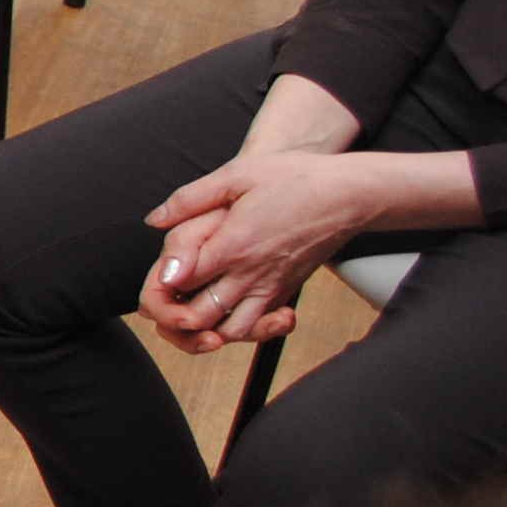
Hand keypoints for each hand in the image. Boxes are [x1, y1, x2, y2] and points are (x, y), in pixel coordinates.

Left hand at [138, 151, 364, 351]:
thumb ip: (190, 199)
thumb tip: (155, 219)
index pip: (179, 283)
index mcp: (232, 246)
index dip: (158, 284)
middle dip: (172, 317)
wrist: (351, 194)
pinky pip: (259, 326)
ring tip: (189, 315)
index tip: (156, 275)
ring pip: (231, 332)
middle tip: (163, 303)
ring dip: (205, 331)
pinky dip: (239, 330)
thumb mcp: (236, 175)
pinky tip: (225, 314)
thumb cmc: (295, 179)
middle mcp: (251, 274)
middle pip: (199, 317)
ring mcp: (272, 287)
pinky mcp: (287, 292)